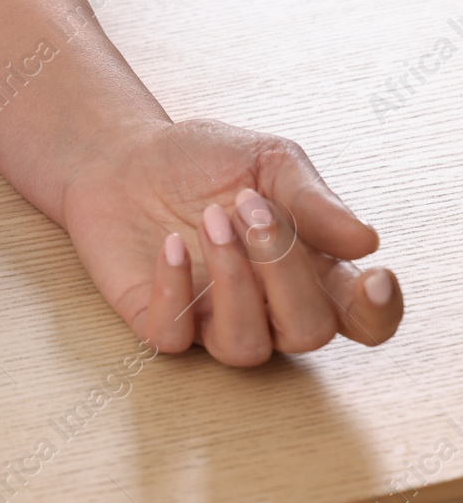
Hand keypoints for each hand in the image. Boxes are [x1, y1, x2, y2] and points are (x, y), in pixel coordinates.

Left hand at [59, 118, 401, 365]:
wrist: (124, 155)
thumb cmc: (203, 162)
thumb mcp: (266, 161)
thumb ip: (313, 200)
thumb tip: (366, 239)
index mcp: (310, 271)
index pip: (363, 320)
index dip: (378, 313)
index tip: (375, 274)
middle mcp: (267, 307)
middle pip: (308, 332)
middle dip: (285, 269)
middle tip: (250, 208)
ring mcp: (211, 319)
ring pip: (244, 347)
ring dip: (233, 281)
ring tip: (212, 218)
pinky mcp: (156, 319)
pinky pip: (172, 337)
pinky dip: (173, 291)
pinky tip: (169, 244)